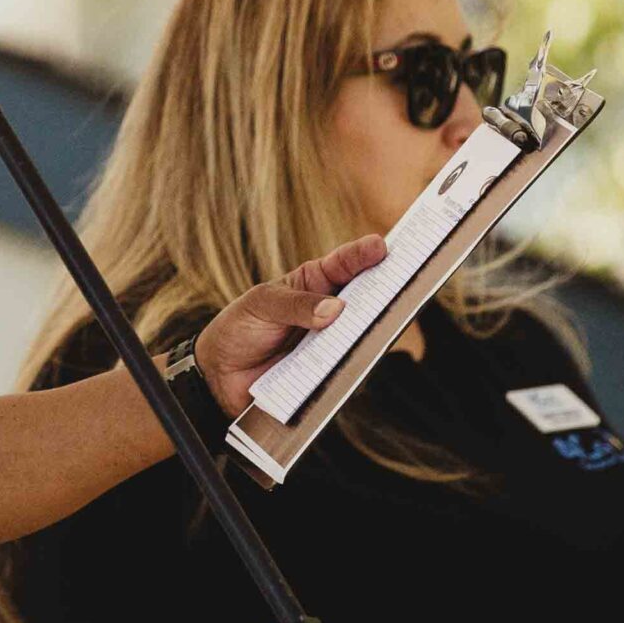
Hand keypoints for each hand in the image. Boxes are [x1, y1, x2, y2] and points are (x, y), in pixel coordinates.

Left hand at [193, 235, 387, 414]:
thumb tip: (336, 309)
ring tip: (385, 322)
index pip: (344, 263)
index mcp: (314, 283)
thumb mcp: (261, 305)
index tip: (381, 246)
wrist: (220, 376)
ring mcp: (332, 344)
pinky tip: (361, 361)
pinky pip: (351, 371)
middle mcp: (330, 311)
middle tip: (403, 282)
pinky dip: (357, 367)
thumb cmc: (241, 328)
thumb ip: (295, 305)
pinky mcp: (329, 375)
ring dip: (374, 330)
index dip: (364, 254)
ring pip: (364, 335)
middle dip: (385, 289)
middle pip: (366, 298)